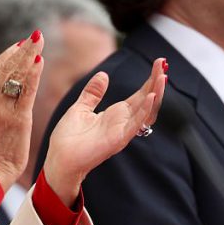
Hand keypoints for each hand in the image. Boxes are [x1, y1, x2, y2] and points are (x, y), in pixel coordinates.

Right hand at [0, 31, 44, 191]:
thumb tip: (2, 82)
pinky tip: (40, 62)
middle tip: (35, 35)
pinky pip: (26, 92)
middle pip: (5, 67)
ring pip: (16, 76)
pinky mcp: (17, 119)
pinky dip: (33, 75)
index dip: (7, 54)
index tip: (20, 44)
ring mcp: (1, 110)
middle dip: (22, 49)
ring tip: (39, 42)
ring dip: (29, 56)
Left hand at [43, 58, 166, 204]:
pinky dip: (145, 110)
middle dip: (156, 82)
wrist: (59, 160)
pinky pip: (136, 123)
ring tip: (162, 76)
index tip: (158, 64)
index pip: (139, 94)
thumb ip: (93, 93)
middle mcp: (123, 122)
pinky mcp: (118, 139)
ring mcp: (123, 131)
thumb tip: (103, 75)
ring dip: (156, 93)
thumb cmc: (68, 139)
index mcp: (116, 115)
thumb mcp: (80, 108)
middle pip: (147, 100)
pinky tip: (151, 97)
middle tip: (164, 64)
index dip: (149, 80)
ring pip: (146, 110)